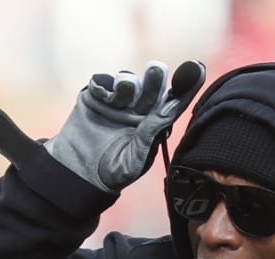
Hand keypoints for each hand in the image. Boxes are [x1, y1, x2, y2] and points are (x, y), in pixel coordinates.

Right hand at [40, 59, 203, 191]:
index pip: (174, 102)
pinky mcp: (96, 95)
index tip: (197, 68)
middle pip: (152, 85)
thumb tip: (167, 110)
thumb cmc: (112, 172)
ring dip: (128, 84)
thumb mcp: (133, 161)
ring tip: (122, 93)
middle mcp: (140, 108)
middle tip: (156, 70)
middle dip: (155, 77)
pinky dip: (104, 84)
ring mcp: (119, 100)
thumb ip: (149, 136)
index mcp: (155, 124)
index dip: (187, 85)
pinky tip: (102, 95)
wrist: (77, 173)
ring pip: (129, 80)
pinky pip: (103, 81)